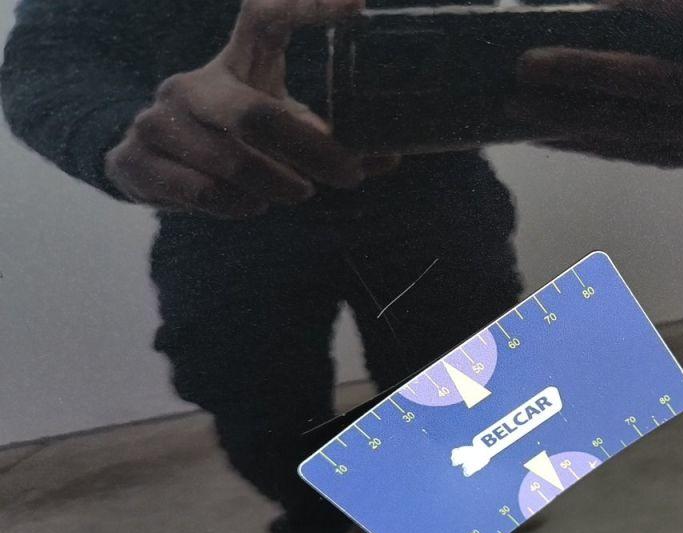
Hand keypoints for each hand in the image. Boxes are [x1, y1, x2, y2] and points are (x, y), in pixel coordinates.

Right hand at [105, 0, 398, 217]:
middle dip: (310, 153)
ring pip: (233, 164)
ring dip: (278, 186)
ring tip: (295, 191)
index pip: (267, 15)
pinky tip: (251, 204)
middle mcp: (193, 84)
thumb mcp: (279, 124)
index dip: (310, 5)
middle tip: (347, 176)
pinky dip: (240, 207)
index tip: (358, 4)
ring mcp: (159, 119)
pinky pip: (205, 193)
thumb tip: (390, 155)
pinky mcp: (137, 160)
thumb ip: (327, 138)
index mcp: (235, 61)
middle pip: (256, 116)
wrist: (148, 166)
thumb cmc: (233, 140)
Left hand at [509, 0, 682, 167]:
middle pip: (655, 81)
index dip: (659, 7)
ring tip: (516, 104)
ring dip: (567, 117)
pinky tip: (534, 131)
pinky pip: (623, 149)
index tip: (606, 1)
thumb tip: (599, 5)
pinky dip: (575, 139)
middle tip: (526, 64)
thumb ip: (666, 6)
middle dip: (586, 73)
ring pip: (633, 125)